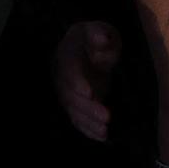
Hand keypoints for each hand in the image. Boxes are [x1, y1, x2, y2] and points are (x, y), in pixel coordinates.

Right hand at [54, 20, 120, 142]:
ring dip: (89, 122)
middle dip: (88, 108)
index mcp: (67, 55)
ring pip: (74, 110)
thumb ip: (98, 34)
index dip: (77, 82)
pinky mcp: (74, 105)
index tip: (88, 92)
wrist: (81, 48)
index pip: (69, 69)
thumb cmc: (93, 38)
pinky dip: (88, 130)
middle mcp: (63, 77)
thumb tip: (101, 40)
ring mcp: (67, 93)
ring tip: (105, 131)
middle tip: (106, 117)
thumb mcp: (98, 30)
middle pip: (71, 95)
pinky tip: (101, 137)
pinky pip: (78, 119)